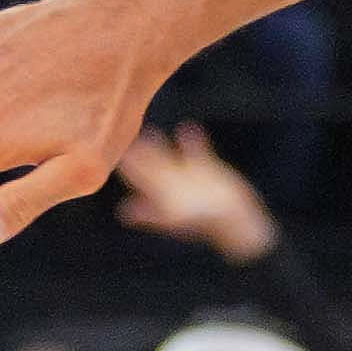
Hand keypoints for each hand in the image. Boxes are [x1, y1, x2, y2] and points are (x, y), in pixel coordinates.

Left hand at [108, 116, 274, 263]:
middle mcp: (172, 188)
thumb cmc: (206, 223)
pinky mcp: (209, 173)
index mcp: (160, 197)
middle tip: (126, 136)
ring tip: (150, 131)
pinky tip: (189, 127)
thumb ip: (152, 212)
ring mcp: (190, 180)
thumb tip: (123, 213)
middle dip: (139, 154)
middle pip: (151, 167)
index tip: (112, 151)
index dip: (126, 166)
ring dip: (160, 147)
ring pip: (171, 160)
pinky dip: (192, 142)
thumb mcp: (176, 217)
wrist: (239, 222)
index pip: (137, 178)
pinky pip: (198, 154)